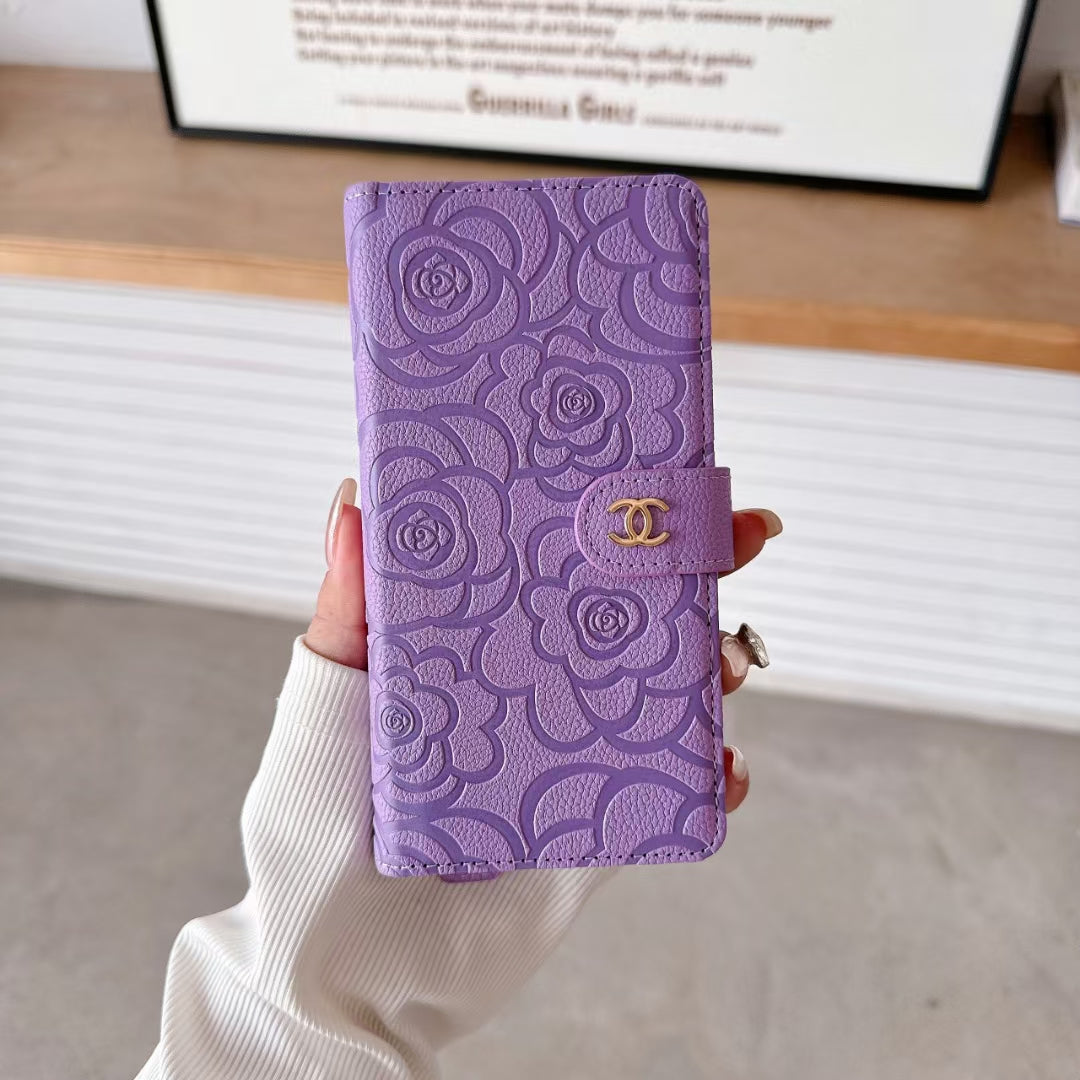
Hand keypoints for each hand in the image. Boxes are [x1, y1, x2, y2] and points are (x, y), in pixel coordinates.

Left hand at [306, 479, 781, 815]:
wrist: (342, 968)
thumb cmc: (313, 824)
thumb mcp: (327, 705)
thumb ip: (348, 612)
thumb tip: (354, 494)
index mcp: (476, 646)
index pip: (554, 563)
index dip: (607, 515)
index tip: (658, 468)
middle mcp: (534, 690)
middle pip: (628, 616)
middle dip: (694, 571)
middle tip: (740, 535)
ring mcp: (572, 756)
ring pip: (665, 693)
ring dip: (716, 665)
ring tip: (725, 661)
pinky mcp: (600, 828)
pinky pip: (673, 793)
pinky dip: (713, 775)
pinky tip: (722, 767)